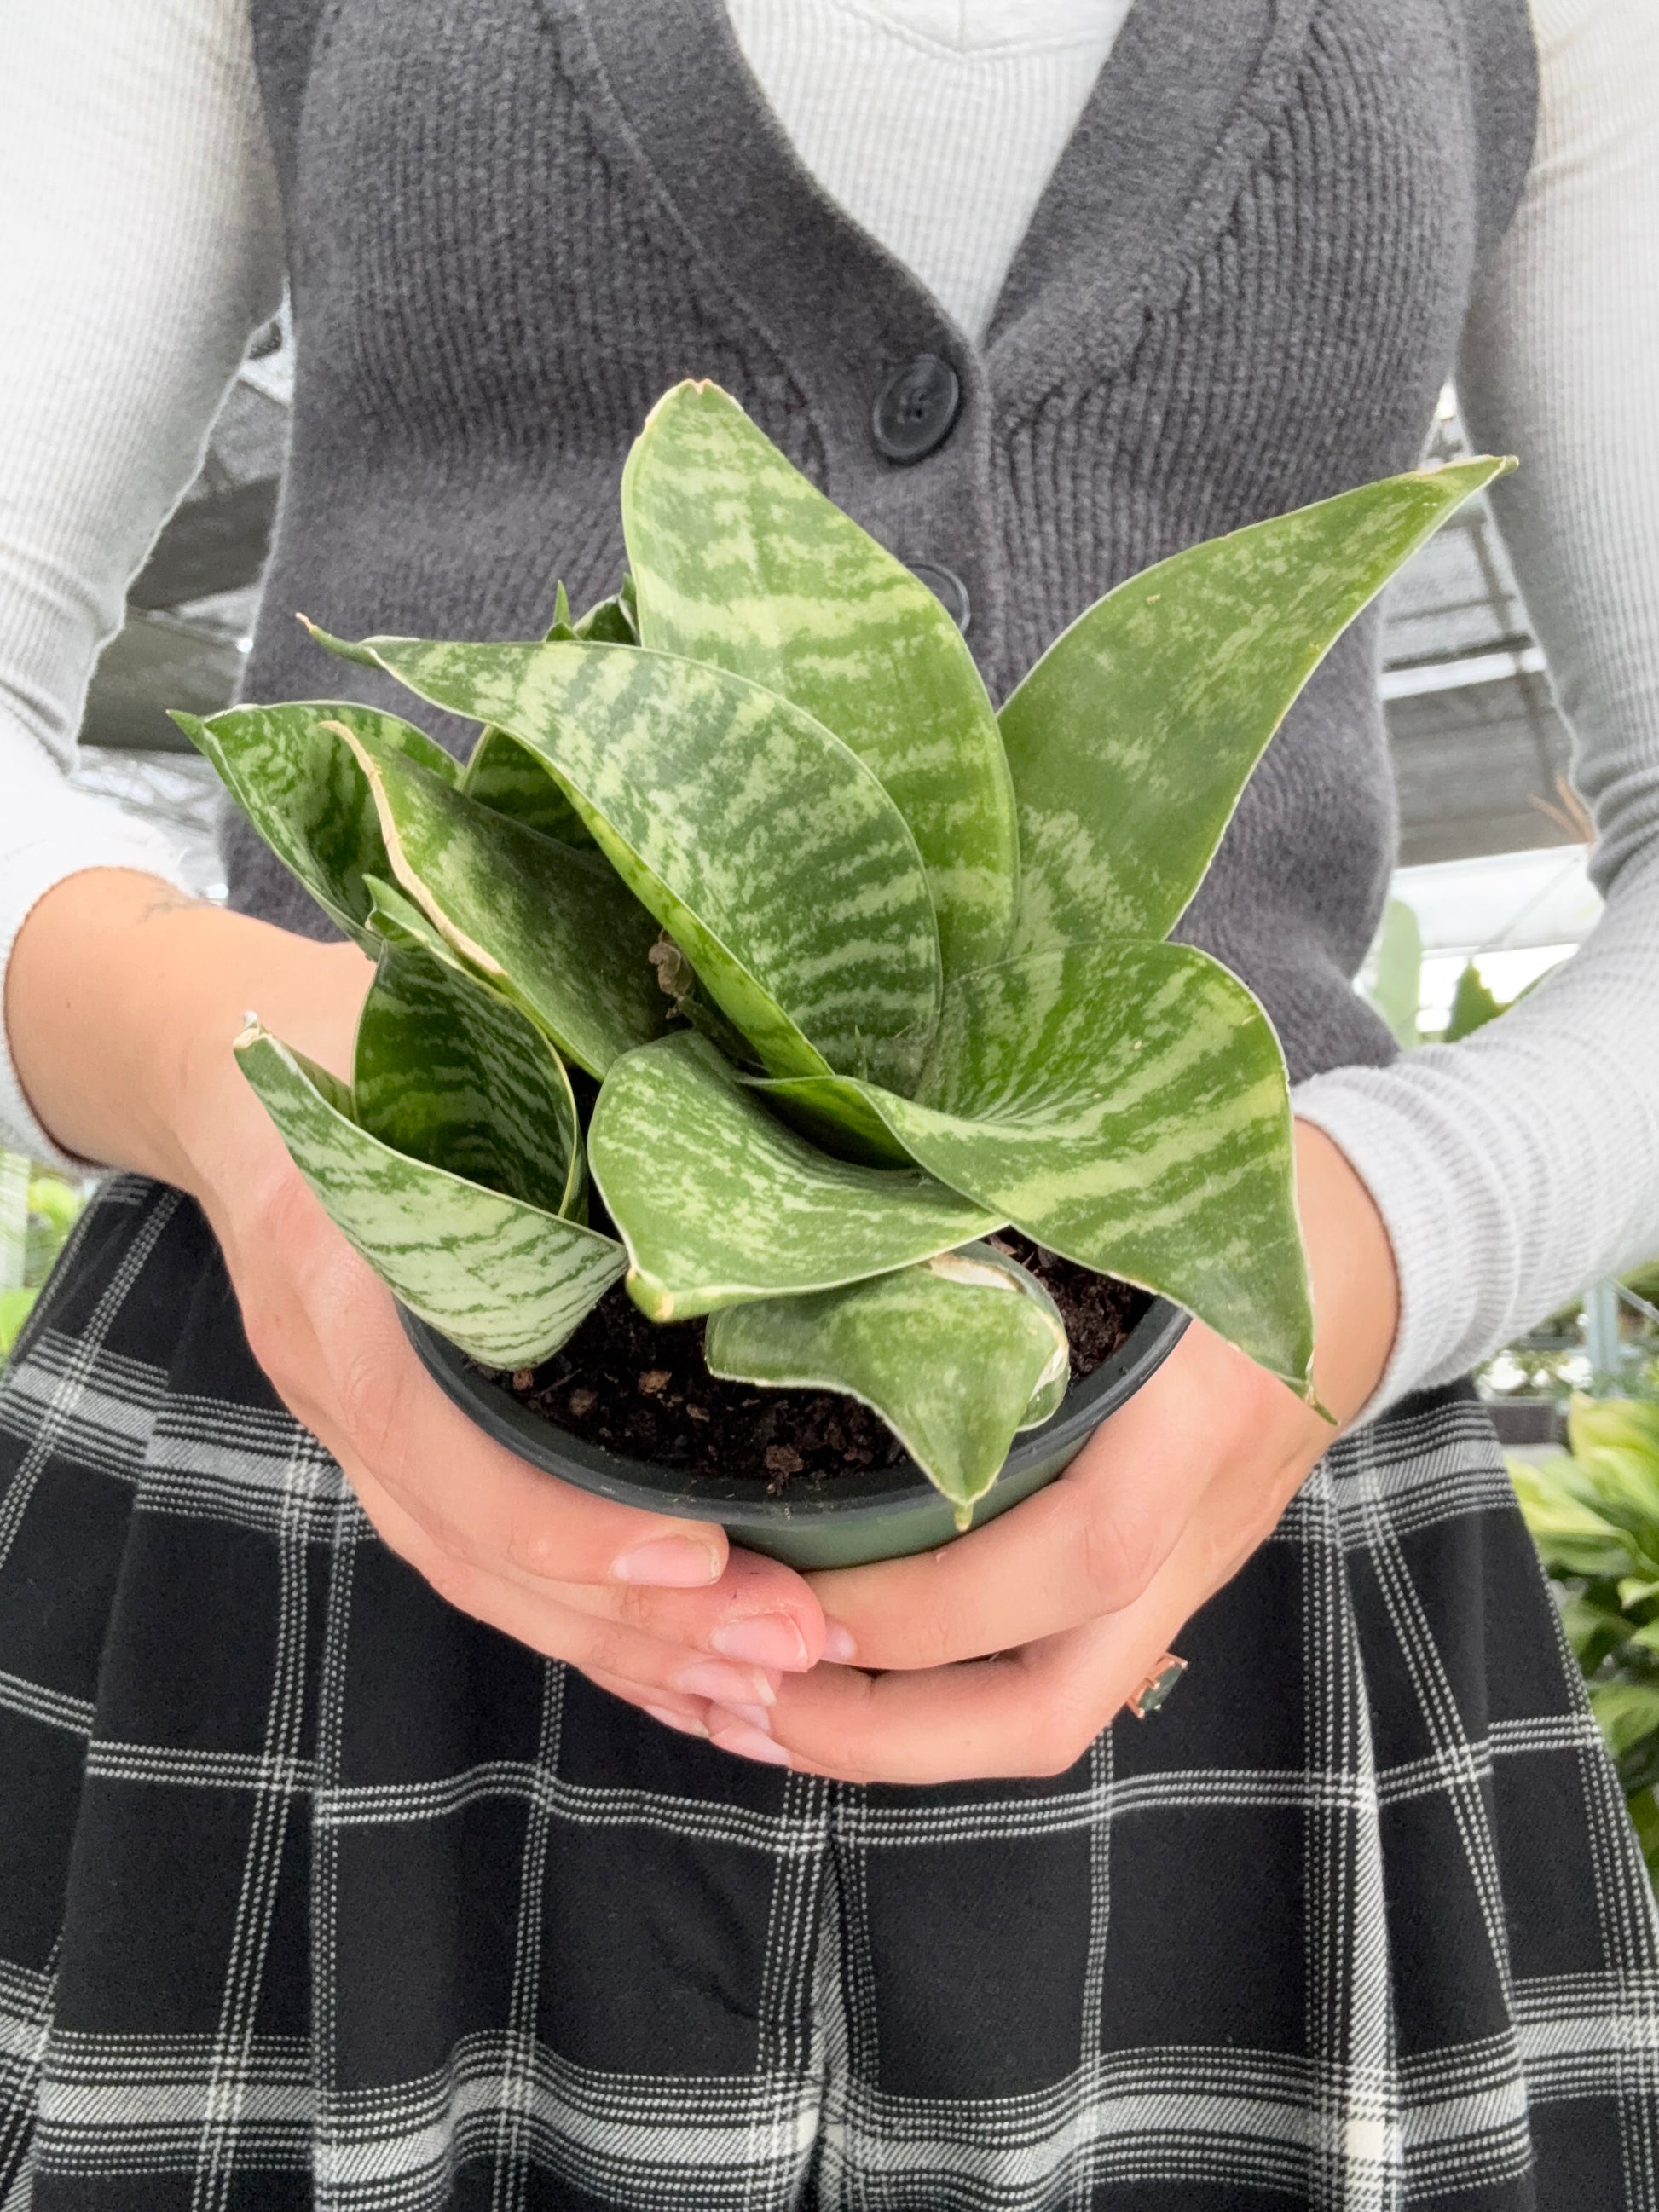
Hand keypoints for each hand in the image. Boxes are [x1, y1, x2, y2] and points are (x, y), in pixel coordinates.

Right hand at [7, 872, 827, 1721]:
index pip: (435, 1448)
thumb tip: (724, 1074)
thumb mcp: (425, 1023)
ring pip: (485, 1582)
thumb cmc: (349, 1030)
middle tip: (793, 1646)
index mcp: (336, 1278)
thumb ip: (534, 1063)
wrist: (220, 1061)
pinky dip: (588, 1633)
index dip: (562, 1521)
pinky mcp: (401, 1448)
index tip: (701, 1554)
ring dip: (629, 1653)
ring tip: (771, 1694)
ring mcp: (358, 1432)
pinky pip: (487, 1567)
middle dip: (637, 1622)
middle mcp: (336, 1381)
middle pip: (477, 1550)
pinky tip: (690, 1677)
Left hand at [686, 1122, 1399, 1779]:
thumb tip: (837, 1233)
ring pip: (1052, 1718)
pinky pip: (1052, 1680)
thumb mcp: (1138, 1187)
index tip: (774, 1580)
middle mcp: (1193, 1525)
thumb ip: (1018, 1221)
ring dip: (890, 1742)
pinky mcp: (1163, 1587)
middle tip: (727, 1691)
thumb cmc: (1237, 1197)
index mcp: (1193, 1414)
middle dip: (878, 1728)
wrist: (1377, 1256)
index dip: (922, 1597)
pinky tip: (829, 1675)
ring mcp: (1185, 1573)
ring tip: (742, 1708)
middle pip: (1052, 1703)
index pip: (1074, 1551)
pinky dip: (935, 1705)